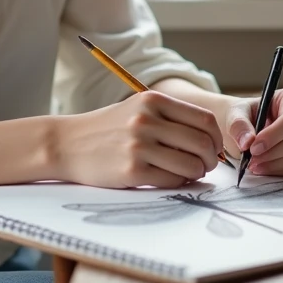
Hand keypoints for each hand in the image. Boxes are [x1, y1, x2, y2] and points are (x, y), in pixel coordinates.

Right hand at [56, 91, 223, 188]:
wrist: (67, 143)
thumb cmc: (109, 128)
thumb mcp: (138, 110)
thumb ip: (171, 119)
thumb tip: (211, 143)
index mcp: (153, 100)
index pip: (204, 120)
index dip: (216, 138)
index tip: (213, 148)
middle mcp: (147, 120)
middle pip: (202, 143)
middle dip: (210, 159)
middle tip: (204, 165)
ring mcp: (139, 146)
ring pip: (191, 165)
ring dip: (196, 173)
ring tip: (187, 173)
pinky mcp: (132, 171)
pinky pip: (172, 181)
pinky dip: (178, 183)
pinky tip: (169, 178)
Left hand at [226, 88, 282, 176]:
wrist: (246, 127)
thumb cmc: (245, 115)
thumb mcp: (235, 114)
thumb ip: (239, 125)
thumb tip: (247, 142)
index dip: (273, 136)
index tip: (253, 148)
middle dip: (272, 153)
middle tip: (251, 159)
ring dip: (274, 164)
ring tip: (254, 164)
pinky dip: (279, 171)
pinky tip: (262, 168)